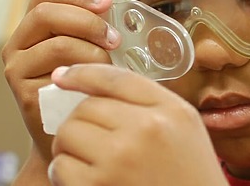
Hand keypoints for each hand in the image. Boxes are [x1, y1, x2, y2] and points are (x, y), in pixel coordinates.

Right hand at [2, 0, 120, 161]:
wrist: (73, 130)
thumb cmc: (85, 82)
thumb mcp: (92, 42)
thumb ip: (93, 11)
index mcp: (32, 26)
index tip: (107, 1)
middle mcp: (17, 44)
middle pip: (46, 12)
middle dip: (88, 20)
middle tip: (114, 38)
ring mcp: (17, 69)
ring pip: (58, 43)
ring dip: (93, 51)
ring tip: (110, 64)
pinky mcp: (25, 94)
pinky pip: (60, 73)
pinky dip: (87, 72)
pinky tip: (97, 80)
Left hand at [48, 64, 227, 185]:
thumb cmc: (188, 173)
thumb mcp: (184, 125)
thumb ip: (148, 100)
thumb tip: (89, 82)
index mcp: (168, 111)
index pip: (113, 79)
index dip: (81, 73)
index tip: (63, 76)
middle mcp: (144, 130)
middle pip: (85, 108)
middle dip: (81, 121)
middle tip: (92, 138)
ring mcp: (118, 160)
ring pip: (67, 134)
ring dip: (70, 146)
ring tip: (91, 159)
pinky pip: (61, 167)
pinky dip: (65, 172)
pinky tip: (86, 178)